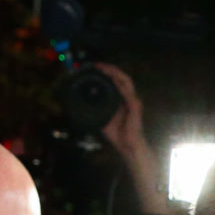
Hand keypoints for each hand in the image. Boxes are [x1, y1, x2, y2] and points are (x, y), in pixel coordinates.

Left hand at [94, 63, 171, 214]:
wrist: (131, 150)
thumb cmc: (119, 137)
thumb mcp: (103, 120)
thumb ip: (96, 111)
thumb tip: (79, 102)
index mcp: (122, 100)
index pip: (115, 82)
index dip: (105, 73)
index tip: (92, 67)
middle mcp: (130, 98)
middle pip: (121, 77)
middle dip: (108, 69)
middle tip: (94, 64)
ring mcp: (134, 102)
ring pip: (125, 81)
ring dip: (113, 72)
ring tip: (100, 67)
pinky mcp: (135, 108)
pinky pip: (127, 92)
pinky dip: (118, 83)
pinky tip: (109, 78)